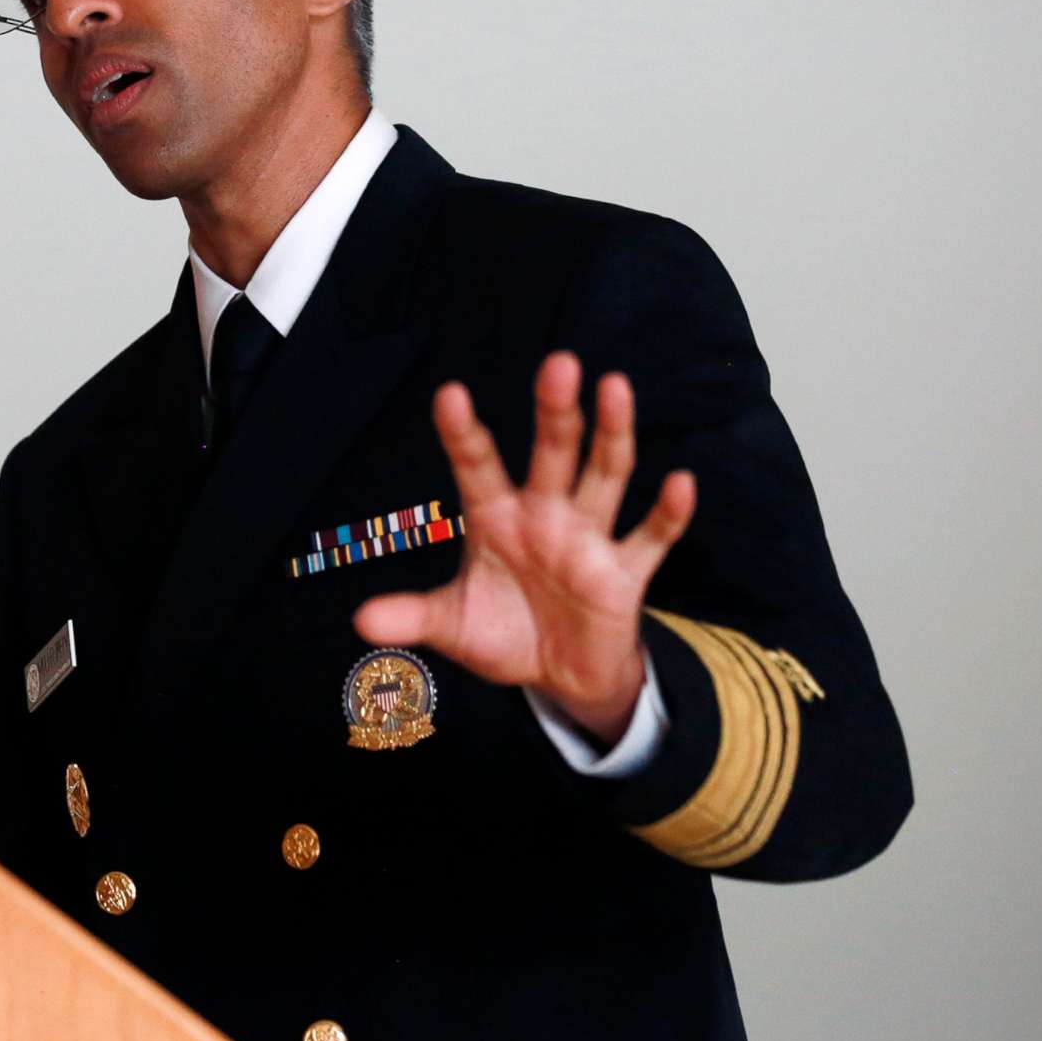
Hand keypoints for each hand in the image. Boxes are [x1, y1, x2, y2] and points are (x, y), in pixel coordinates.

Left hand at [352, 352, 696, 744]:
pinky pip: (651, 537)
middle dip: (555, 410)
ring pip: (605, 475)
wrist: (560, 677)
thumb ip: (413, 616)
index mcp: (496, 519)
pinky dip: (668, 513)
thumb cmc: (505, 633)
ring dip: (612, 433)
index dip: (463, 433)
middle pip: (552, 452)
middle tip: (557, 363)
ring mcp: (588, 539)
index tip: (449, 394)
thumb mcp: (453, 625)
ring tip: (615, 386)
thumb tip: (360, 620)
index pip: (477, 466)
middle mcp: (545, 515)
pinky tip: (681, 482)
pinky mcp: (624, 574)